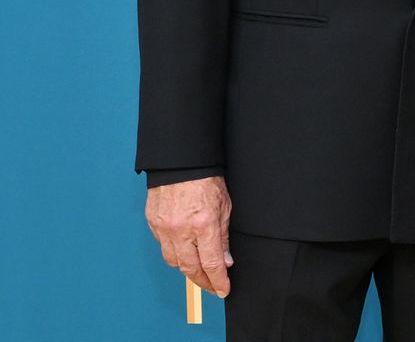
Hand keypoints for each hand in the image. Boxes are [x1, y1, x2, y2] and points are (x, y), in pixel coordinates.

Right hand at [145, 176, 232, 297]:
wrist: (181, 163)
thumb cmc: (206, 180)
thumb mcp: (225, 206)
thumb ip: (223, 237)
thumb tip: (225, 261)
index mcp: (204, 225)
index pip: (211, 264)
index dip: (218, 281)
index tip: (224, 289)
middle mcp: (182, 230)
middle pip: (190, 268)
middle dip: (203, 281)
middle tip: (212, 286)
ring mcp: (165, 228)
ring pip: (174, 262)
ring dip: (188, 269)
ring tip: (199, 271)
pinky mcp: (153, 224)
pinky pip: (164, 247)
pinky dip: (175, 252)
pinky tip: (184, 251)